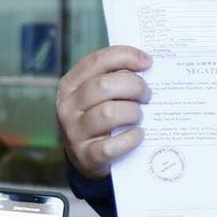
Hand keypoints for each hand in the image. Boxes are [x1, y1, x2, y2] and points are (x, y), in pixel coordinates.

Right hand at [56, 45, 151, 178]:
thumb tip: (144, 66)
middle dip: (134, 86)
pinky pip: (112, 145)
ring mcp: (75, 133)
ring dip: (133, 112)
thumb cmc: (100, 120)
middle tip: (147, 94)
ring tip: (139, 116)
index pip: (97, 61)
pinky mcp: (87, 156)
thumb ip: (114, 79)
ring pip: (109, 113)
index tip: (147, 61)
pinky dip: (131, 139)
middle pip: (104, 85)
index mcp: (71, 85)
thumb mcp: (99, 97)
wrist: (88, 160)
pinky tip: (138, 135)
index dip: (125, 56)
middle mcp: (68, 107)